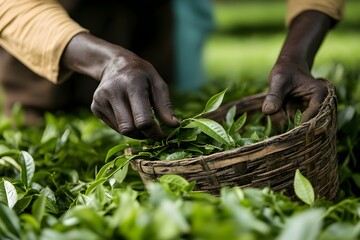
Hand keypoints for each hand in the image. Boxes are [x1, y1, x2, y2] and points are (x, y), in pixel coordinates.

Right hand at [61, 33, 178, 139]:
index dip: (154, 133)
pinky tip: (129, 114)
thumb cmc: (142, 75)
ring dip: (135, 132)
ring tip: (142, 119)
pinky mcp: (95, 107)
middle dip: (144, 135)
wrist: (114, 64)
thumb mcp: (158, 84)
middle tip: (154, 132)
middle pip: (129, 129)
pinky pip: (114, 127)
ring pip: (121, 130)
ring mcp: (100, 100)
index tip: (163, 135)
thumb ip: (165, 106)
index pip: (142, 120)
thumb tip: (174, 126)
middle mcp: (112, 92)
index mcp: (132, 84)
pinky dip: (125, 126)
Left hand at [262, 11, 332, 121]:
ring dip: (295, 129)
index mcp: (319, 94)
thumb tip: (267, 111)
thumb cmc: (285, 71)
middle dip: (299, 130)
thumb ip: (274, 96)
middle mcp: (321, 103)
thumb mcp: (278, 81)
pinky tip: (285, 128)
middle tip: (286, 136)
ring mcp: (314, 109)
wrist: (289, 67)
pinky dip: (292, 126)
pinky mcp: (306, 112)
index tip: (290, 132)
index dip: (302, 124)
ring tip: (285, 132)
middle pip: (313, 122)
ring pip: (306, 125)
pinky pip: (300, 123)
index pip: (314, 114)